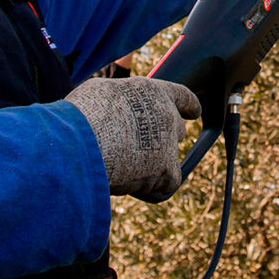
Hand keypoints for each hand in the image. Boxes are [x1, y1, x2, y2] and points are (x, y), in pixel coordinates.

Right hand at [68, 76, 200, 201]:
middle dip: (162, 139)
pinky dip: (153, 187)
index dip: (188, 106)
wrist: (84, 142)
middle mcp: (167, 115)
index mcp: (153, 92)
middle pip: (175, 130)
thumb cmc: (83, 115)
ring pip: (167, 159)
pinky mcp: (166, 169)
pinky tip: (131, 184)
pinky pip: (167, 182)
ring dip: (149, 166)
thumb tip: (114, 110)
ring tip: (119, 167)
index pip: (182, 96)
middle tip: (137, 149)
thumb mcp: (100, 93)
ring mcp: (169, 143)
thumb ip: (118, 100)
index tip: (194, 112)